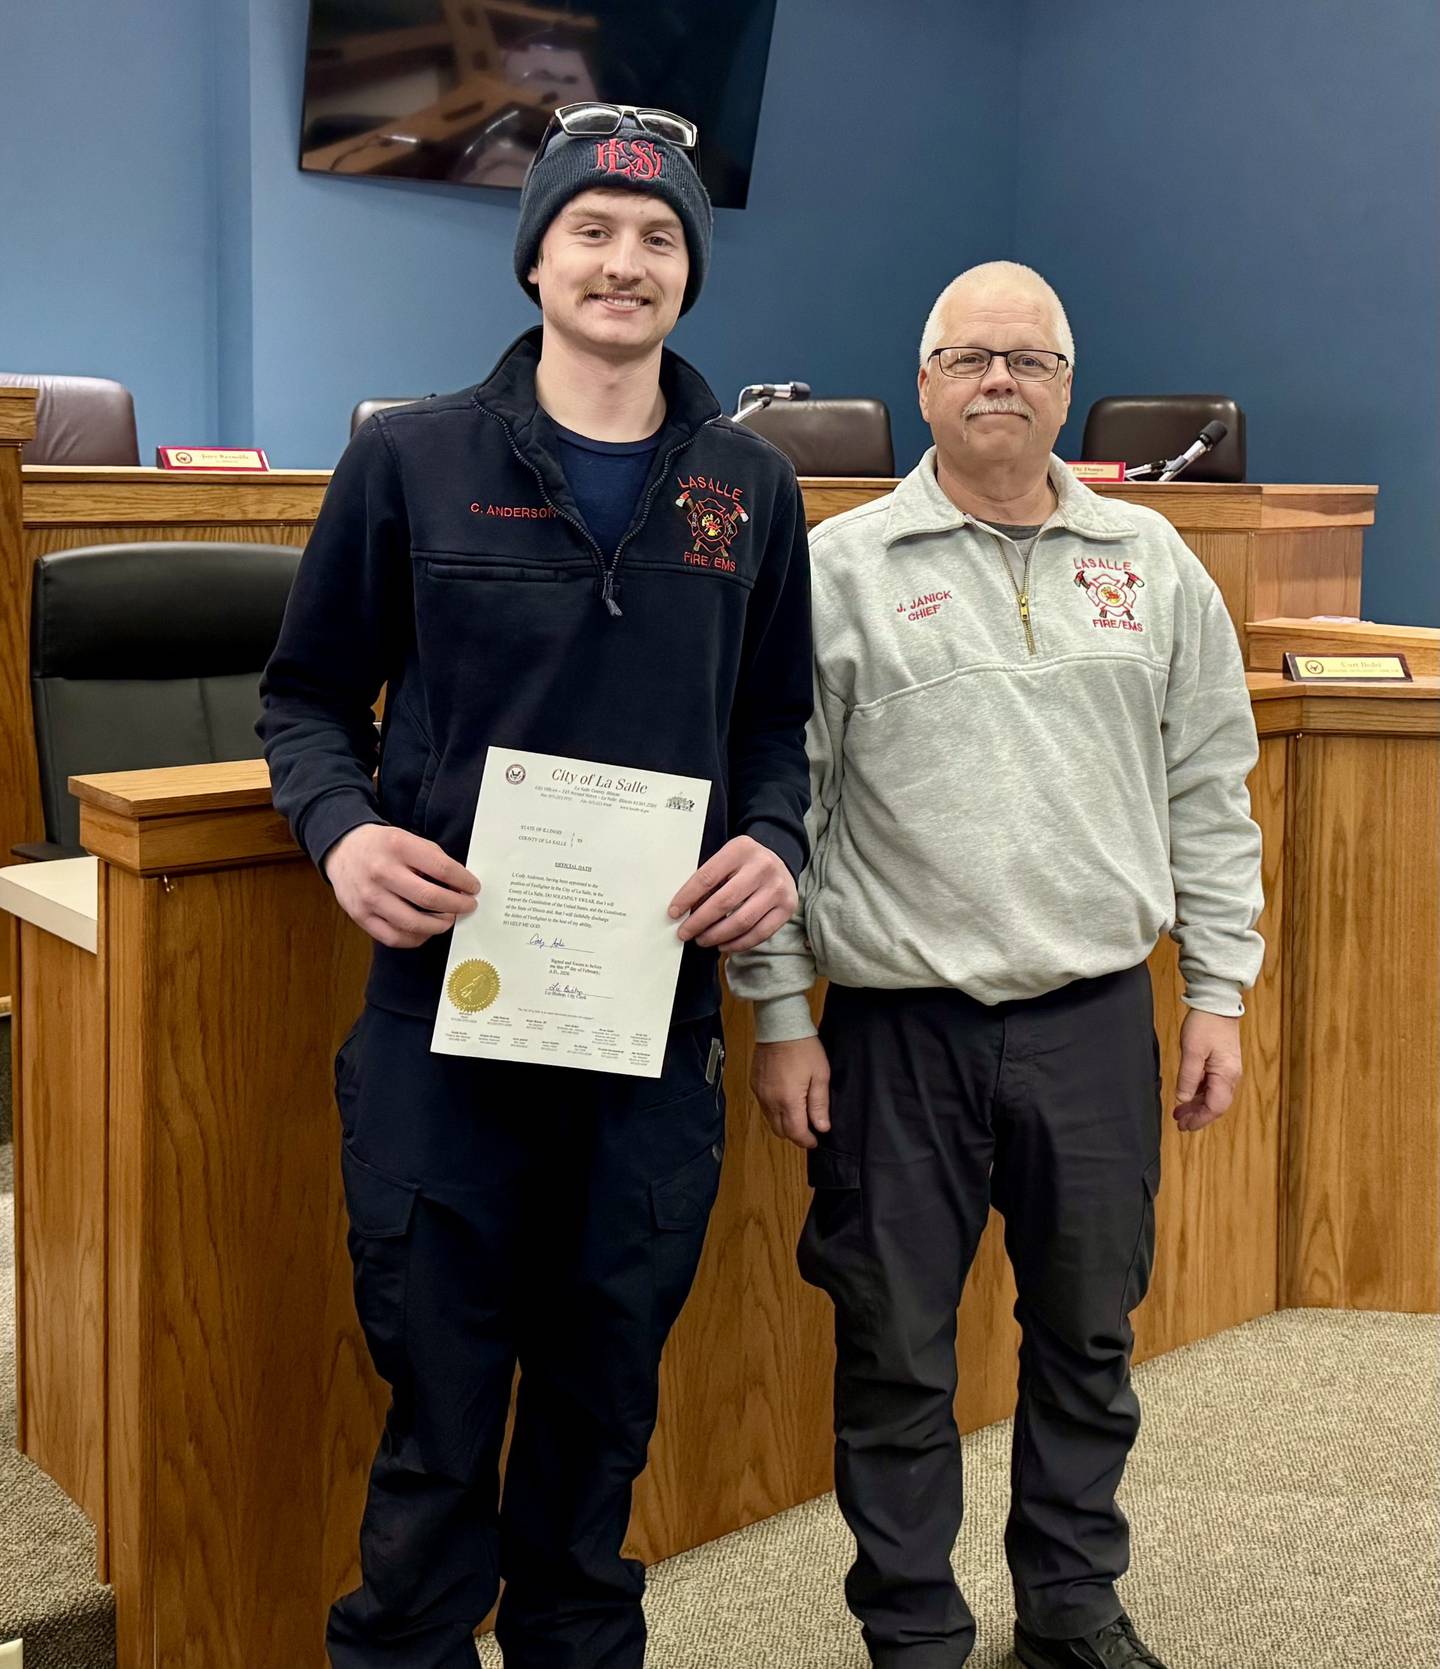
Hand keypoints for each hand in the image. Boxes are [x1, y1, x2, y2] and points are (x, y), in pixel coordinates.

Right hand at [323, 824, 479, 948]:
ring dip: (439, 924)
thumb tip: (460, 886)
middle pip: (430, 898)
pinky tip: (426, 929)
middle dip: (457, 905)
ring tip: (448, 918)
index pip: (442, 868)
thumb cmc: (382, 845)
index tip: (473, 888)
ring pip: (413, 923)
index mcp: (398, 847)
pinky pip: (394, 937)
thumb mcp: (408, 839)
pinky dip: (416, 937)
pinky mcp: (361, 916)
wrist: (343, 849)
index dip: (464, 881)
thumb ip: (433, 859)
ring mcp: (369, 897)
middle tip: (467, 905)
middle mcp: (382, 872)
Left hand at [668, 835, 797, 953]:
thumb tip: (683, 910)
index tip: (673, 913)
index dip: (687, 898)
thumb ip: (709, 878)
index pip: (707, 877)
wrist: (781, 861)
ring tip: (702, 939)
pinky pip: (759, 933)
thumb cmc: (744, 863)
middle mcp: (763, 867)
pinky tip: (723, 944)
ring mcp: (778, 888)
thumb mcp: (727, 859)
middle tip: (685, 933)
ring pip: (742, 921)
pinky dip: (738, 944)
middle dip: (699, 922)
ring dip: (717, 935)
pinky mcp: (787, 908)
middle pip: (724, 902)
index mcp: (741, 849)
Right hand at [752, 1037, 830, 1149]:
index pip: (795, 1133)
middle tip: (808, 1129)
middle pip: (780, 1131)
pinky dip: (774, 1110)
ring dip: (784, 1123)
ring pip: (770, 1120)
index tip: (815, 1141)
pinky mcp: (755, 1085)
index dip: (806, 1141)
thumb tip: (822, 1126)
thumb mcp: (820, 1076)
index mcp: (788, 1100)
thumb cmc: (803, 1047)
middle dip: (795, 1134)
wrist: (780, 1026)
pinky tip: (785, 1100)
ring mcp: (760, 1093)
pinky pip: (764, 1106)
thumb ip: (819, 1104)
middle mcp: (770, 1100)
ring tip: (798, 1114)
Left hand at [1172, 1009, 1242, 1131]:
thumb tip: (1183, 1099)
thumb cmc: (1205, 1024)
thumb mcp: (1191, 1051)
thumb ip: (1188, 1077)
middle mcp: (1231, 1076)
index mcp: (1226, 1075)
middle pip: (1216, 1105)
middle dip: (1198, 1116)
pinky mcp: (1223, 1064)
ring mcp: (1228, 1070)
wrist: (1217, 1003)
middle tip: (1180, 1123)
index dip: (1199, 1119)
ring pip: (1214, 1096)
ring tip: (1180, 1113)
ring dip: (1198, 1106)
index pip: (1215, 1107)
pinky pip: (1213, 1086)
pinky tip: (1188, 1096)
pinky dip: (1200, 1094)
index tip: (1184, 1126)